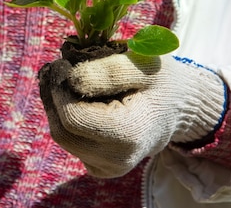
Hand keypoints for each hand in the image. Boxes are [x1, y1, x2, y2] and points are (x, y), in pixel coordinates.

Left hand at [39, 52, 226, 177]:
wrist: (177, 107)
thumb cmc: (159, 81)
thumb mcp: (141, 64)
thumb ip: (107, 70)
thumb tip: (70, 79)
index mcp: (129, 134)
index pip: (73, 117)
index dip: (59, 88)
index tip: (59, 63)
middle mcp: (117, 160)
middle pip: (62, 130)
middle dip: (53, 96)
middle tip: (55, 66)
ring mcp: (106, 168)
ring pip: (61, 136)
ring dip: (56, 105)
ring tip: (64, 78)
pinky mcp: (98, 167)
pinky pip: (69, 141)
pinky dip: (65, 117)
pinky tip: (76, 98)